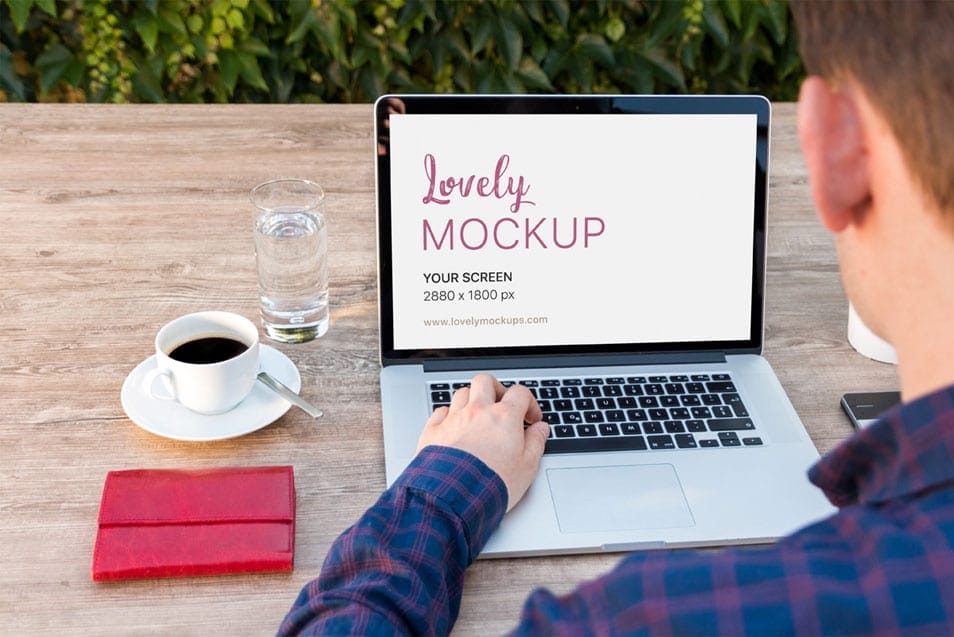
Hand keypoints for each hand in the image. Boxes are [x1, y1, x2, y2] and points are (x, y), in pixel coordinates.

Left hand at [416, 374, 549, 510]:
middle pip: (485, 382)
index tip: (530, 419)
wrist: (454, 499)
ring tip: (478, 417)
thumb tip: (541, 430)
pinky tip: (455, 426)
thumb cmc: (491, 485)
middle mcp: (477, 412)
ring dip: (471, 400)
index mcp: (504, 417)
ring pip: (462, 393)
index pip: (520, 393)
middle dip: (496, 389)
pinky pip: (440, 411)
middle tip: (501, 405)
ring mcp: (453, 419)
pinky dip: (449, 415)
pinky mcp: (433, 432)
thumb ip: (536, 443)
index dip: (529, 403)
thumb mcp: (527, 467)